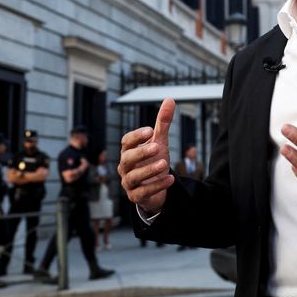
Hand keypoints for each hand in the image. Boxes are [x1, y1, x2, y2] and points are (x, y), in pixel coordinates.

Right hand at [119, 98, 175, 214]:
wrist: (156, 187)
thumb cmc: (153, 160)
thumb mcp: (159, 141)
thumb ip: (162, 123)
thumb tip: (170, 99)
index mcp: (128, 151)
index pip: (126, 142)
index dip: (136, 136)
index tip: (149, 130)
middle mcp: (125, 167)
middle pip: (127, 159)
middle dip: (141, 153)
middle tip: (157, 147)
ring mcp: (129, 183)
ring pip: (133, 177)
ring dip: (149, 170)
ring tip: (165, 163)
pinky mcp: (136, 197)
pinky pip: (143, 192)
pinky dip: (156, 186)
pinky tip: (170, 179)